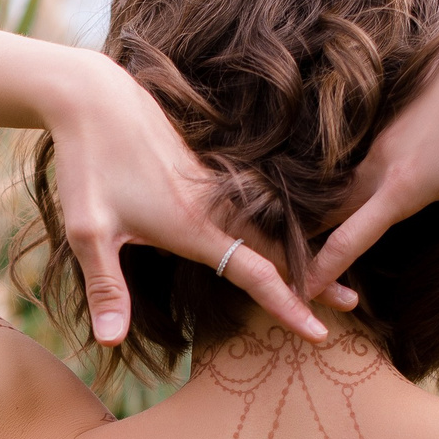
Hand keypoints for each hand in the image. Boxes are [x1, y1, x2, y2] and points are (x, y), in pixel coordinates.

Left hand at [50, 60, 327, 343]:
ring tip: (328, 272)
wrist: (94, 97)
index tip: (318, 333)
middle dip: (315, 278)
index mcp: (195, 225)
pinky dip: (273, 225)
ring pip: (266, 226)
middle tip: (351, 305)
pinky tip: (279, 232)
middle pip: (276, 249)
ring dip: (298, 250)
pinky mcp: (203, 173)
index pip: (256, 274)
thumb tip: (111, 341)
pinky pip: (249, 207)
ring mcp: (212, 187)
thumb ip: (105, 287)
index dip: (288, 306)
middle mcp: (214, 206)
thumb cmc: (87, 163)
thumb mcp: (87, 231)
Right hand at [306, 9, 438, 307]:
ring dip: (332, 210)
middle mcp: (380, 163)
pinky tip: (356, 192)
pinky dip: (350, 184)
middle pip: (333, 210)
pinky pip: (359, 161)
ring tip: (319, 234)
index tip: (304, 292)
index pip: (348, 239)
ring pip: (345, 183)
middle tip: (299, 269)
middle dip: (313, 240)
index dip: (323, 269)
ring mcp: (382, 138)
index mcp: (400, 188)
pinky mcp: (390, 120)